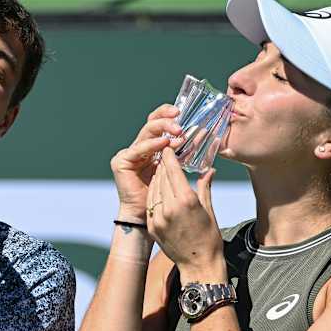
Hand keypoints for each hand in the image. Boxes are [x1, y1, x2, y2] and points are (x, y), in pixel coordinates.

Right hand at [110, 104, 182, 222]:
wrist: (147, 218)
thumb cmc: (164, 200)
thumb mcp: (179, 174)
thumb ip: (189, 161)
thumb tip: (209, 154)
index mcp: (153, 149)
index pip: (160, 124)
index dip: (169, 115)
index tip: (184, 112)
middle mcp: (140, 148)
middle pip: (151, 124)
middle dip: (167, 119)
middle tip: (181, 120)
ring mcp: (129, 154)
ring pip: (146, 133)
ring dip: (163, 129)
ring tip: (178, 132)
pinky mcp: (121, 162)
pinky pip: (138, 149)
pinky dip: (152, 144)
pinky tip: (164, 142)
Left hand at [146, 147, 225, 282]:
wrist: (198, 266)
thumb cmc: (209, 238)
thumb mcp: (209, 210)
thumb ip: (204, 187)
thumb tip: (209, 170)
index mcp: (186, 200)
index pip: (173, 171)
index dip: (169, 157)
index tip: (168, 148)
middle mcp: (170, 207)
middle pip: (162, 177)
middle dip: (163, 165)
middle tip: (165, 155)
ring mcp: (159, 218)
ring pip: (154, 189)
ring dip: (157, 178)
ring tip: (161, 170)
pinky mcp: (153, 226)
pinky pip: (151, 204)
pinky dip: (154, 193)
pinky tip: (159, 189)